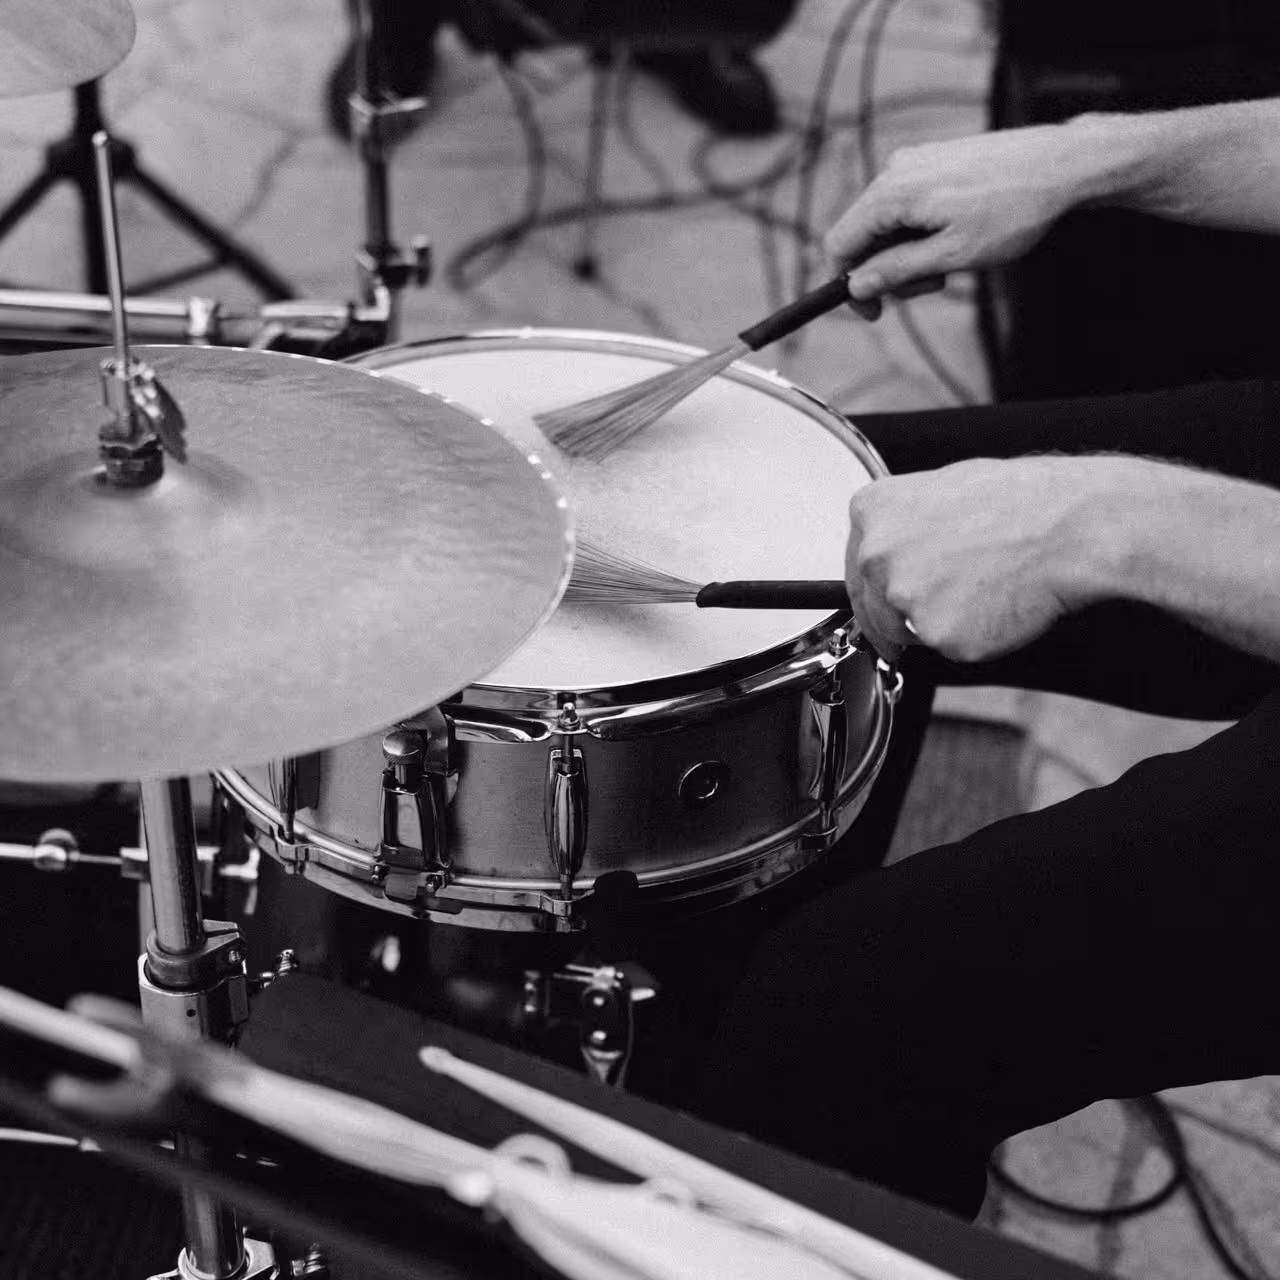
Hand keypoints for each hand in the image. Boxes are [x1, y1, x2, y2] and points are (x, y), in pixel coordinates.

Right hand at [824, 124, 1086, 304]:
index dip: (847, 284)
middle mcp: (897, 170)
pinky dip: (923, 231)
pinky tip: (957, 236)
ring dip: (909, 253)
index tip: (872, 311)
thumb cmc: (1013, 209)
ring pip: (889, 223)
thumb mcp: (951, 255)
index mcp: (893, 193)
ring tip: (952, 262)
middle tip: (933, 287)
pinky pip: (910, 205)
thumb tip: (856, 286)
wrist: (1063, 165)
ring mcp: (916, 162)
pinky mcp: (935, 161)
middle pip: (864, 235)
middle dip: (888, 271)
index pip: (840, 243)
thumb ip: (898, 271)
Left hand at [845, 457, 1107, 662]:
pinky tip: (997, 606)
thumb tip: (894, 552)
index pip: (856, 566)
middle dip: (897, 616)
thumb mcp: (943, 489)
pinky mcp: (936, 633)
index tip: (881, 604)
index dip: (874, 589)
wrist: (1068, 525)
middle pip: (872, 605)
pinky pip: (946, 647)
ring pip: (907, 629)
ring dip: (936, 624)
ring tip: (985, 589)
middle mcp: (876, 553)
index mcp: (873, 511)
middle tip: (942, 608)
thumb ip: (904, 524)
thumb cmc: (1020, 501)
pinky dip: (971, 638)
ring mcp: (902, 596)